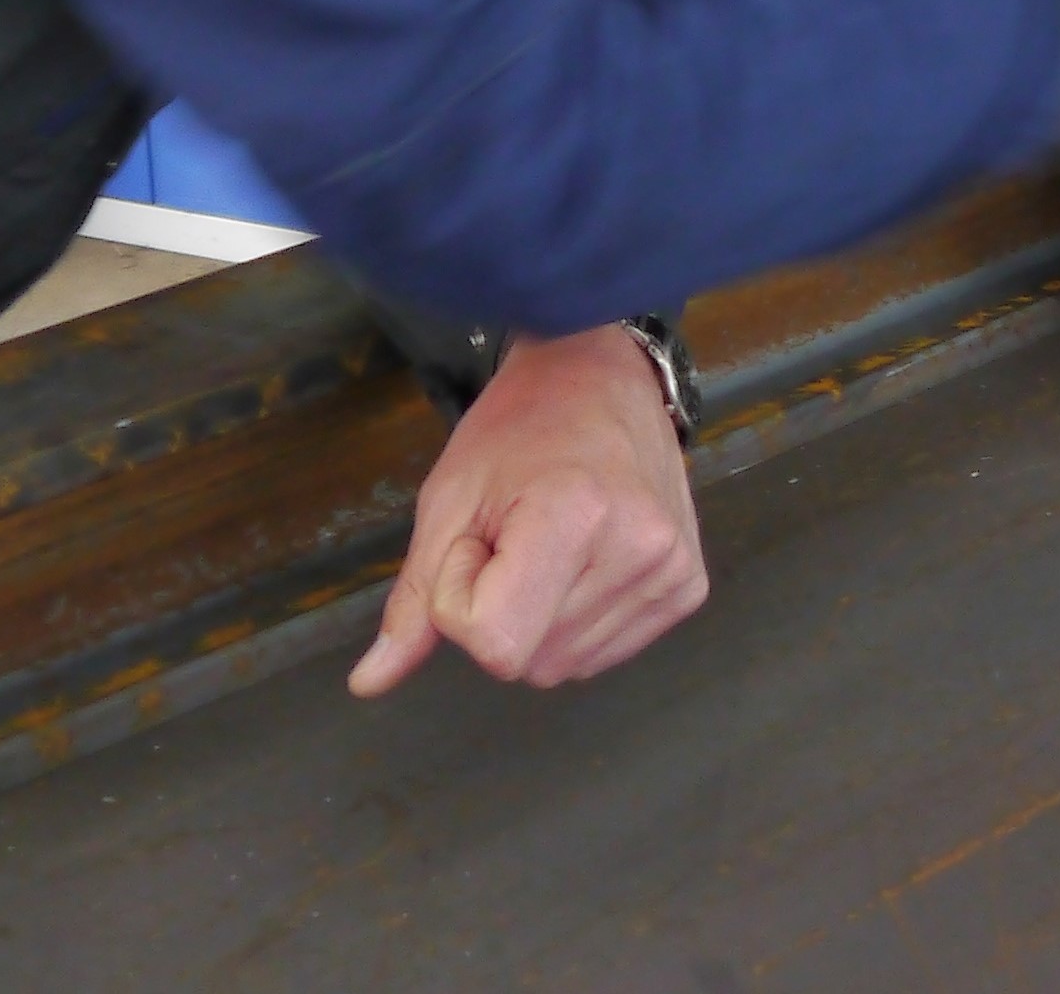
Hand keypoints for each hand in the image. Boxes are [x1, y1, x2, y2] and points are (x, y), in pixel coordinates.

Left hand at [349, 326, 704, 696]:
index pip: (496, 642)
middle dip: (500, 613)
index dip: (462, 601)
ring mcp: (674, 571)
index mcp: (577, 517)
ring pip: (564, 665)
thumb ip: (416, 598)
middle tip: (515, 538)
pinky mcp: (688, 586)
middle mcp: (641, 551)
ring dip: (539, 622)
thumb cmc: (517, 426)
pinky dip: (577, 624)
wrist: (602, 377)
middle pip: (529, 662)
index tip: (478, 540)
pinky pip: (603, 654)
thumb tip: (370, 683)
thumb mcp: (449, 500)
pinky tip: (585, 564)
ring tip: (552, 547)